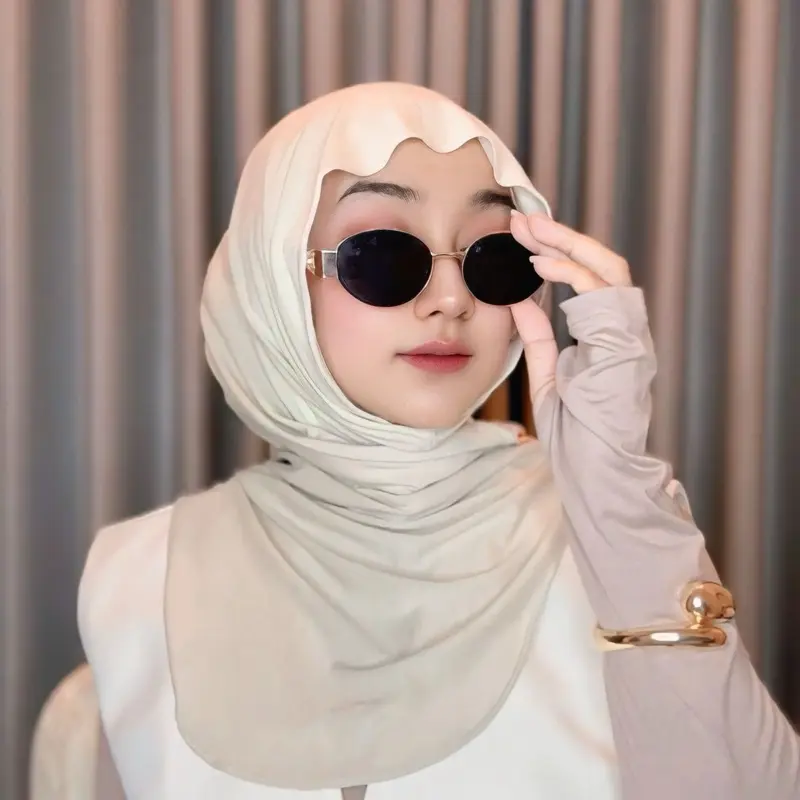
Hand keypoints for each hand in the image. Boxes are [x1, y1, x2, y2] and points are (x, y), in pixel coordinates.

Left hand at [508, 209, 632, 418]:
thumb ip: (537, 336)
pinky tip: (539, 262)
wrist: (596, 471)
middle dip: (560, 236)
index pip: (587, 280)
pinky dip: (571, 273)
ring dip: (566, 243)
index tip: (520, 237)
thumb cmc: (576, 433)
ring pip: (608, 269)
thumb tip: (518, 296)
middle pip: (600, 264)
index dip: (557, 253)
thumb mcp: (546, 376)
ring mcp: (629, 336)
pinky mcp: (626, 345)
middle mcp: (624, 330)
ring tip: (528, 230)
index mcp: (607, 337)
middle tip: (521, 218)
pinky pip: (602, 295)